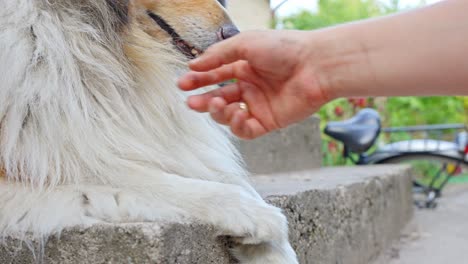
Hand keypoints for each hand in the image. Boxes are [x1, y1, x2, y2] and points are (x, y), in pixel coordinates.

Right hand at [178, 30, 329, 138]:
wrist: (315, 65)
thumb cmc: (284, 49)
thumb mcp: (245, 44)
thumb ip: (218, 56)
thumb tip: (193, 65)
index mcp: (244, 67)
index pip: (214, 76)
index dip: (197, 81)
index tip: (182, 84)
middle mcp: (249, 87)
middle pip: (218, 99)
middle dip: (202, 102)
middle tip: (190, 102)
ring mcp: (258, 105)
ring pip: (228, 116)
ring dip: (218, 112)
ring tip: (219, 104)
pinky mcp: (268, 121)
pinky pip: (245, 129)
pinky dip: (236, 124)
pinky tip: (237, 113)